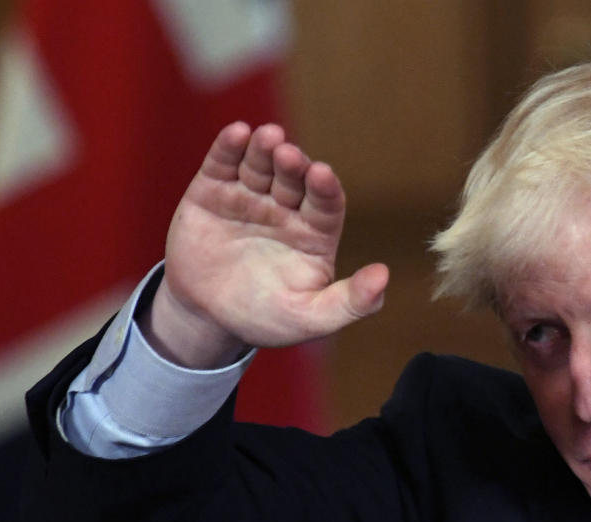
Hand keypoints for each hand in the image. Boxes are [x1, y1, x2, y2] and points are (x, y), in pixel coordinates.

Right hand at [141, 122, 388, 367]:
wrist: (206, 318)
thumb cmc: (265, 318)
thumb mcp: (311, 319)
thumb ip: (350, 302)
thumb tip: (384, 276)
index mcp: (314, 233)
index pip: (326, 203)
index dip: (325, 188)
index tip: (321, 174)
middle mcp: (286, 209)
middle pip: (294, 179)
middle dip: (293, 165)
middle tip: (289, 155)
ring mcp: (249, 196)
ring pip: (261, 165)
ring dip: (264, 148)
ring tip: (267, 137)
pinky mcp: (212, 191)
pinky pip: (223, 164)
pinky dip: (229, 147)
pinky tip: (237, 134)